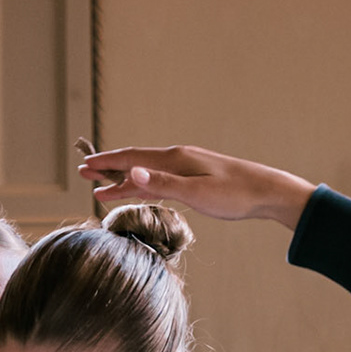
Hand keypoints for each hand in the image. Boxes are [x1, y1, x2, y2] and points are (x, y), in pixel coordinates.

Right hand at [77, 144, 316, 229]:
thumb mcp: (197, 192)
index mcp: (175, 159)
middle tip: (83, 173)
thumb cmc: (235, 193)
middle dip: (108, 169)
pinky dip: (142, 186)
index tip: (84, 167)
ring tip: (101, 188)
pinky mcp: (194, 179)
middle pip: (134, 162)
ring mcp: (185, 168)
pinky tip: (137, 191)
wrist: (267, 192)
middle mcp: (177, 159)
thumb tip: (131, 171)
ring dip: (123, 180)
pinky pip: (159, 181)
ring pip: (146, 173)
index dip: (106, 163)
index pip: (132, 157)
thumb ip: (163, 183)